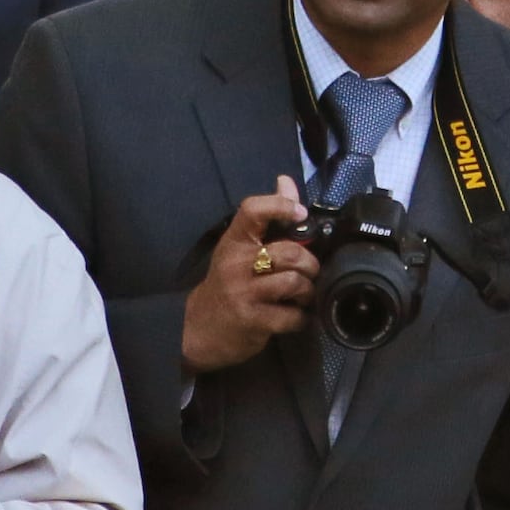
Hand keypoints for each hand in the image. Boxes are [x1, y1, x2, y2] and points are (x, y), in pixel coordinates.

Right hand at [182, 178, 315, 372]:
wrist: (200, 328)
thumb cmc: (227, 282)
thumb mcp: (240, 247)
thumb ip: (267, 217)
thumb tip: (286, 181)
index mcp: (234, 241)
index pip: (252, 211)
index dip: (280, 205)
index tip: (300, 213)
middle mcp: (236, 264)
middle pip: (288, 252)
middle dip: (310, 264)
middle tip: (309, 272)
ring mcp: (243, 293)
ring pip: (293, 282)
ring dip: (307, 291)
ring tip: (303, 295)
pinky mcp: (252, 320)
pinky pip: (291, 315)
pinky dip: (301, 318)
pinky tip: (295, 316)